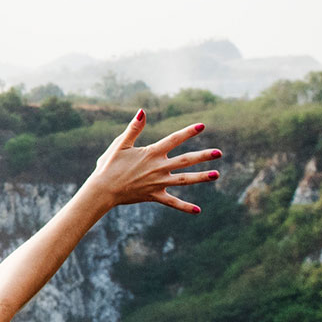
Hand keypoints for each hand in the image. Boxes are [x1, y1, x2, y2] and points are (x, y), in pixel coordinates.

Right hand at [84, 109, 222, 214]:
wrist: (102, 190)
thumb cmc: (109, 166)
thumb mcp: (120, 144)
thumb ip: (134, 128)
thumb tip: (143, 111)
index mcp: (151, 153)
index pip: (174, 140)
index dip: (188, 132)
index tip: (202, 126)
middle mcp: (158, 167)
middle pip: (186, 160)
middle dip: (203, 156)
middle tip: (219, 153)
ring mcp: (158, 183)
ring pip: (184, 180)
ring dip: (201, 177)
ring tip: (217, 174)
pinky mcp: (154, 196)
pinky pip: (172, 202)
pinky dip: (185, 207)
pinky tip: (198, 210)